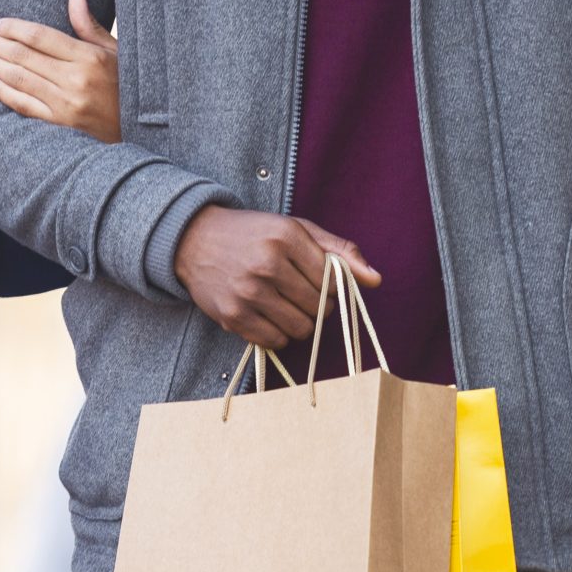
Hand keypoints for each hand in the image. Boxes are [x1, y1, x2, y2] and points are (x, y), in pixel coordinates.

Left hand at [0, 0, 120, 141]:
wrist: (144, 132)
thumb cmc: (129, 86)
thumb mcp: (117, 52)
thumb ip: (89, 26)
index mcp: (90, 58)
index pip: (42, 37)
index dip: (15, 28)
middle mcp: (76, 80)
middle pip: (24, 57)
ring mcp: (67, 105)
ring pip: (19, 79)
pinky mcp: (61, 126)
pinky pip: (25, 106)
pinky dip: (4, 93)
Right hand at [172, 208, 378, 349]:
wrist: (194, 239)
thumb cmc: (254, 234)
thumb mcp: (296, 229)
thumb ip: (339, 251)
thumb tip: (376, 280)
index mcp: (286, 237)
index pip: (332, 280)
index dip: (332, 286)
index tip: (319, 280)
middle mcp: (266, 264)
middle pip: (319, 308)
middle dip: (318, 306)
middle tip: (301, 293)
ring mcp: (247, 293)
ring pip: (301, 329)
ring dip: (301, 322)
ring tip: (287, 305)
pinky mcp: (232, 316)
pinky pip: (275, 341)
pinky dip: (279, 334)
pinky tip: (270, 315)